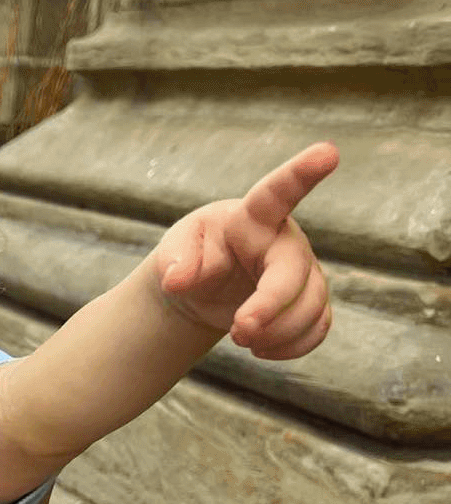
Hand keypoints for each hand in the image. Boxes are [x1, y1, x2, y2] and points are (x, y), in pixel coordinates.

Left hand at [156, 142, 336, 358]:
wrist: (201, 287)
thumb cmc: (192, 254)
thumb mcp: (175, 250)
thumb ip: (175, 260)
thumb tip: (177, 279)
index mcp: (254, 217)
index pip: (278, 192)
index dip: (302, 173)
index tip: (327, 152)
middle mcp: (286, 240)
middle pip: (296, 273)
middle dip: (271, 308)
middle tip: (239, 332)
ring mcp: (303, 271)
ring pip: (312, 305)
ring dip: (279, 333)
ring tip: (242, 340)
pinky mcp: (309, 301)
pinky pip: (319, 327)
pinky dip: (293, 348)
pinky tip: (263, 350)